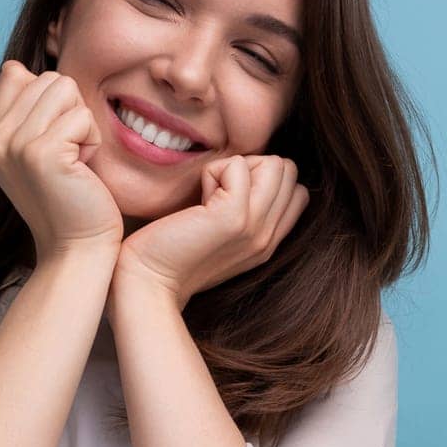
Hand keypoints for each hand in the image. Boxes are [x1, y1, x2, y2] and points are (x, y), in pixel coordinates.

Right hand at [0, 60, 123, 263]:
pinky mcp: (41, 153)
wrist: (75, 248)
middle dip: (69, 112)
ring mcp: (13, 145)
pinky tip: (81, 171)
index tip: (52, 143)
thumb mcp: (35, 150)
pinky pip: (81, 116)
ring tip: (74, 160)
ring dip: (81, 123)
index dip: (48, 101)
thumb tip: (18, 67)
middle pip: (46, 78)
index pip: (16, 73)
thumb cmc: (68, 198)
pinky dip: (91, 141)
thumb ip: (26, 109)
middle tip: (68, 156)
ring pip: (64, 89)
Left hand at [113, 154, 309, 310]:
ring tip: (207, 196)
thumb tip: (250, 171)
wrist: (148, 283)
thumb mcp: (221, 234)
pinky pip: (238, 164)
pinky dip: (213, 170)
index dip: (264, 180)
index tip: (227, 197)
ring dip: (234, 168)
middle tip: (216, 193)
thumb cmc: (172, 254)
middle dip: (252, 168)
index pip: (298, 191)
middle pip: (288, 171)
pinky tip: (197, 199)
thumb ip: (245, 211)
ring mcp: (255, 228)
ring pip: (274, 163)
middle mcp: (268, 237)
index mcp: (269, 242)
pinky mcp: (234, 218)